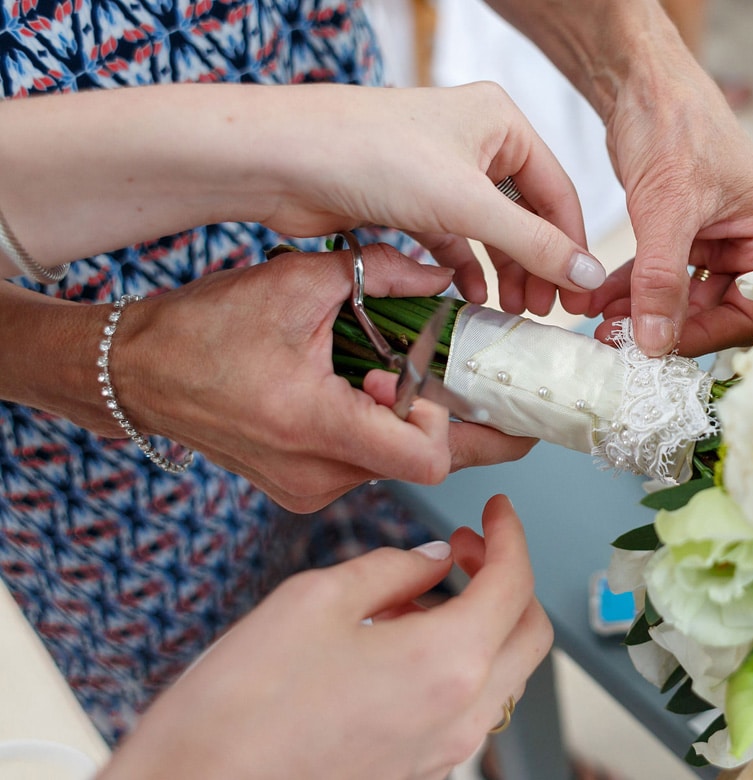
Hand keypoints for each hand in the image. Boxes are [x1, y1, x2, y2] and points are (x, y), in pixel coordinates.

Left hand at [2, 82, 604, 314]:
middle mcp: (474, 139)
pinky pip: (451, 238)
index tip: (579, 299)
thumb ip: (535, 244)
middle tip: (543, 314)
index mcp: (501, 122)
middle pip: (525, 214)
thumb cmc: (374, 157)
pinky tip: (468, 301)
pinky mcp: (408, 196)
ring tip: (509, 315)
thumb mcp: (469, 205)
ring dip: (500, 273)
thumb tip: (590, 275)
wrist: (283, 159)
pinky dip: (463, 269)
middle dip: (535, 266)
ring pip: (488, 230)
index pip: (558, 193)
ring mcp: (439, 169)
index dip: (572, 249)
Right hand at [99, 495, 552, 779]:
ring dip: (481, 623)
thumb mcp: (315, 600)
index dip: (510, 535)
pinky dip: (455, 664)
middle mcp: (459, 717)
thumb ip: (390, 570)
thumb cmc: (241, 707)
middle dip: (507, 579)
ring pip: (500, 674)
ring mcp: (441, 754)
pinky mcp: (414, 773)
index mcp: (448, 663)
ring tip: (417, 593)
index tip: (497, 511)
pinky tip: (399, 642)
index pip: (515, 584)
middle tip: (465, 546)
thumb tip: (430, 561)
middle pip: (528, 634)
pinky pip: (464, 708)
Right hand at [112, 245, 532, 512]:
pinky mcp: (301, 491)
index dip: (449, 420)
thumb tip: (440, 275)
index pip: (426, 458)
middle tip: (482, 389)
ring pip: (398, 466)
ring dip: (413, 422)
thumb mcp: (294, 283)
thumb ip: (379, 275)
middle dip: (458, 425)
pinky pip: (368, 468)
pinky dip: (382, 433)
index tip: (430, 377)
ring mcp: (308, 490)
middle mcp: (316, 473)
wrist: (137, 374)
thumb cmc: (204, 329)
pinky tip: (366, 392)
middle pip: (425, 465)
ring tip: (391, 372)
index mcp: (315, 425)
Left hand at [562, 52, 752, 356]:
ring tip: (600, 323)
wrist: (641, 83)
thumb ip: (661, 282)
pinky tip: (600, 301)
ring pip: (684, 296)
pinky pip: (663, 276)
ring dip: (641, 310)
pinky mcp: (688, 233)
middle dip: (664, 325)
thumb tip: (654, 344)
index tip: (657, 348)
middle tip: (618, 340)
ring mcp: (723, 238)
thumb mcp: (667, 211)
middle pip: (717, 310)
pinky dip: (633, 289)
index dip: (704, 334)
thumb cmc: (674, 127)